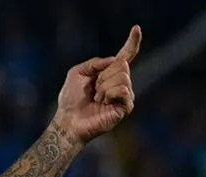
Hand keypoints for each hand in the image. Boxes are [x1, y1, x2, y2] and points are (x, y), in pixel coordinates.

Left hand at [52, 25, 141, 143]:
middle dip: (103, 75)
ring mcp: (125, 95)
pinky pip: (123, 90)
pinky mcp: (126, 107)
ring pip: (123, 77)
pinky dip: (109, 94)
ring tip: (97, 98)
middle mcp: (120, 82)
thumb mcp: (77, 73)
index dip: (132, 42)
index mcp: (109, 73)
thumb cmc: (71, 99)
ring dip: (104, 86)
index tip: (136, 28)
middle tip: (94, 89)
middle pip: (122, 65)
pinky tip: (103, 103)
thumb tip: (116, 60)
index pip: (125, 56)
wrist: (69, 120)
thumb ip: (95, 63)